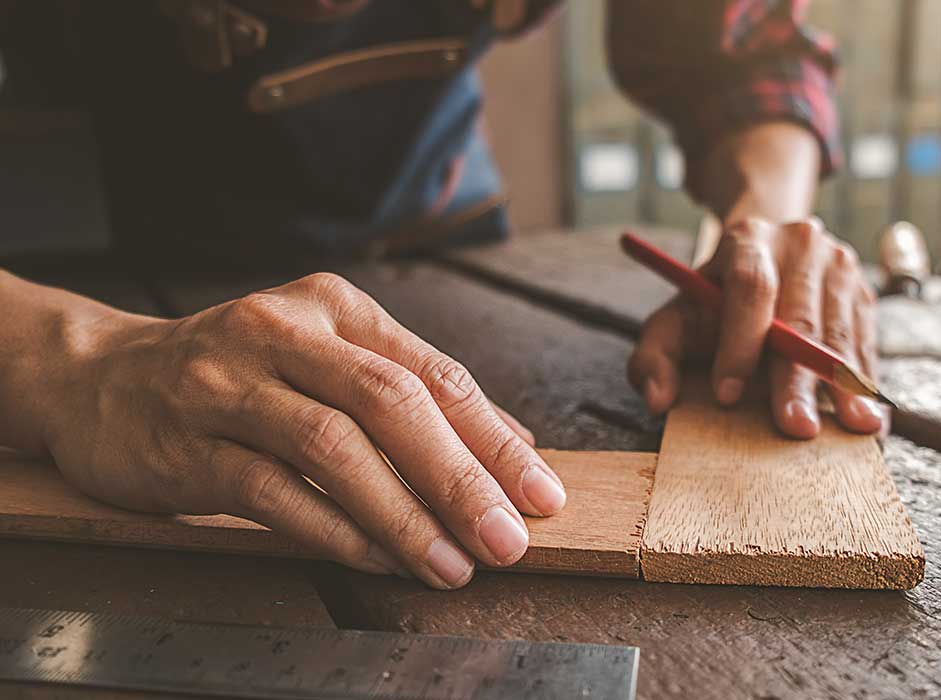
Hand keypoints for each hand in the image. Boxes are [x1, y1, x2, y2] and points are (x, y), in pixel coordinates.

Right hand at [38, 273, 563, 588]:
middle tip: (507, 539)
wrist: (102, 377)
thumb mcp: (332, 359)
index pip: (435, 373)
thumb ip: (417, 395)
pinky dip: (336, 530)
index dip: (495, 440)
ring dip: (404, 515)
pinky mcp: (187, 444)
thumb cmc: (242, 374)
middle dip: (461, 478)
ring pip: (335, 448)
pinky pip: (275, 493)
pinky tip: (379, 561)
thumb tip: (515, 444)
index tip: (541, 495)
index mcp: (337, 307)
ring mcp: (229, 385)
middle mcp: (285, 332)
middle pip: (392, 402)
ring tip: (452, 565)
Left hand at [629, 217, 885, 437]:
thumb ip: (653, 357)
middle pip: (800, 316)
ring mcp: (838, 265)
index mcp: (746, 240)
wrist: (763, 260)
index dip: (739, 343)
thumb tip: (657, 398)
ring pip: (840, 331)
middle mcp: (798, 244)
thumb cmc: (712, 304)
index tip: (726, 395)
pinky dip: (865, 381)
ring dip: (843, 384)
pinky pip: (866, 341)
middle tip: (795, 427)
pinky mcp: (862, 292)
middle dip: (796, 379)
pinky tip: (870, 416)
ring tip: (851, 427)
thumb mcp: (673, 320)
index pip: (749, 288)